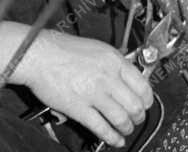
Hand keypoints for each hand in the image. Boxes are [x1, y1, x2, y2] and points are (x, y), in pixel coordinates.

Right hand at [19, 31, 153, 147]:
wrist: (40, 55)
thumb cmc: (64, 49)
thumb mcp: (97, 49)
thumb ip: (114, 64)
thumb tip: (127, 78)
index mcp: (114, 60)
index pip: (142, 85)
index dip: (147, 99)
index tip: (146, 104)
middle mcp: (108, 77)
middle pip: (135, 104)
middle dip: (139, 116)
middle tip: (137, 119)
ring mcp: (94, 94)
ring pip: (121, 118)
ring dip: (127, 128)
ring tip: (126, 130)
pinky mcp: (79, 108)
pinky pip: (101, 127)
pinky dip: (112, 137)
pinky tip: (115, 140)